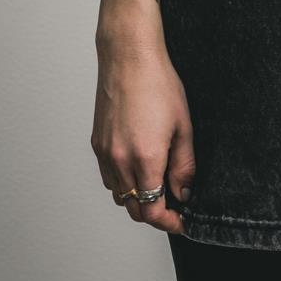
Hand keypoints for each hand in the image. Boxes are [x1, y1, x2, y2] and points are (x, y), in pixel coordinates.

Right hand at [91, 35, 195, 234]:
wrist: (129, 57)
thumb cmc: (158, 84)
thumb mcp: (183, 125)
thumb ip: (184, 165)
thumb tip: (184, 192)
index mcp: (145, 158)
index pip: (152, 210)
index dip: (168, 222)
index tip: (181, 221)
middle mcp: (120, 160)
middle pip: (134, 209)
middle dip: (154, 213)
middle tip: (174, 206)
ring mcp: (105, 153)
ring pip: (119, 195)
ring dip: (137, 199)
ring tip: (158, 184)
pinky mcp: (96, 144)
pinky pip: (108, 177)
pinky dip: (123, 183)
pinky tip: (138, 168)